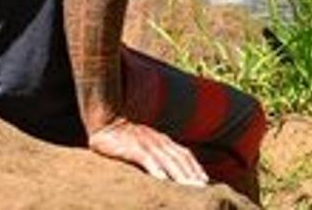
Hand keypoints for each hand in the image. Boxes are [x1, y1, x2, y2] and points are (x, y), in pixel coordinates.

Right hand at [88, 117, 207, 185]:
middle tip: (201, 189)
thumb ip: (158, 153)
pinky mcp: (131, 147)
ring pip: (166, 159)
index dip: (195, 167)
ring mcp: (145, 143)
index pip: (184, 154)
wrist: (107, 121)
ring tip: (188, 187)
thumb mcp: (146, 143)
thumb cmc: (125, 137)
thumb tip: (169, 172)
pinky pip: (145, 158)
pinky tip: (161, 179)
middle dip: (191, 174)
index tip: (205, 182)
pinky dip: (154, 167)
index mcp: (163, 141)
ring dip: (178, 173)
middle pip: (179, 158)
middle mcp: (158, 141)